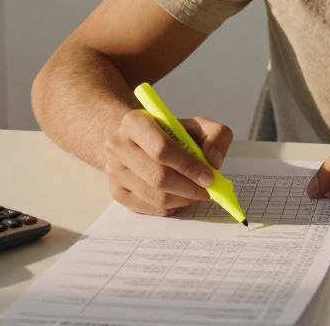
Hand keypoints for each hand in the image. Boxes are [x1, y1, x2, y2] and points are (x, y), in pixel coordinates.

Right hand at [102, 109, 232, 215]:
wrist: (137, 141)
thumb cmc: (170, 133)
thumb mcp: (196, 124)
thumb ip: (216, 135)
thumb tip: (214, 161)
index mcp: (135, 122)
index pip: (162, 149)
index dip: (188, 166)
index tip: (209, 177)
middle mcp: (117, 146)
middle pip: (158, 177)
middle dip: (189, 189)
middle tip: (206, 191)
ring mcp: (113, 171)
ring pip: (155, 197)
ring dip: (182, 200)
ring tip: (195, 194)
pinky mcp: (116, 191)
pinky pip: (148, 208)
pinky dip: (170, 207)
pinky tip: (179, 197)